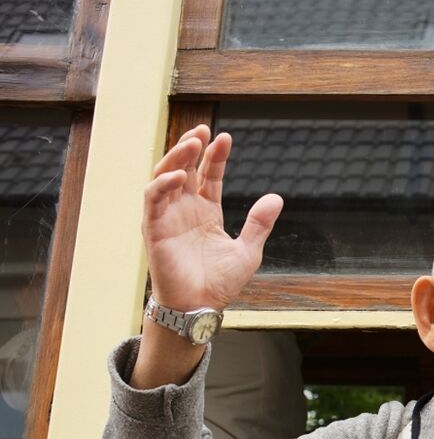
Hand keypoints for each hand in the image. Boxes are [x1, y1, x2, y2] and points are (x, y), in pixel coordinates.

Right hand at [142, 125, 282, 312]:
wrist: (201, 307)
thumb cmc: (219, 282)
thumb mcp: (248, 250)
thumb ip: (259, 223)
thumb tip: (277, 197)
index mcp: (206, 211)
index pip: (210, 175)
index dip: (216, 156)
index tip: (226, 138)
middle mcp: (184, 209)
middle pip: (185, 168)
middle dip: (192, 147)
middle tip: (203, 131)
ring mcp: (167, 216)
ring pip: (165, 176)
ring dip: (176, 158)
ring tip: (192, 143)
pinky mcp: (153, 228)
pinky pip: (152, 199)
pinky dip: (162, 184)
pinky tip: (178, 176)